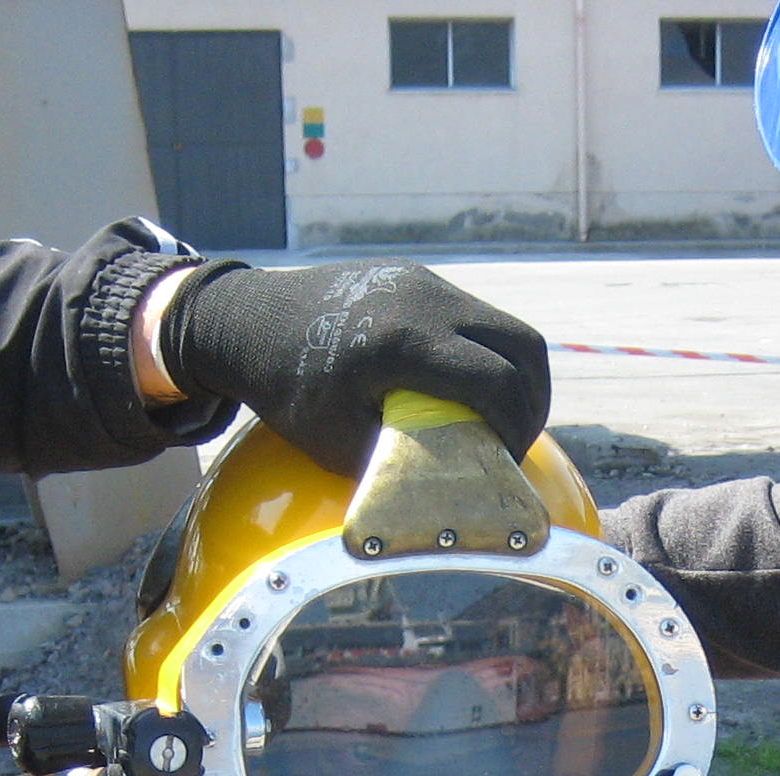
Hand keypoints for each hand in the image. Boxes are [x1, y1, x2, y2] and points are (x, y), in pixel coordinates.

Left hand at [161, 259, 550, 475]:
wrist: (246, 318)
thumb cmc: (284, 386)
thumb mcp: (337, 441)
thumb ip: (400, 464)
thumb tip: (452, 492)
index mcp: (405, 343)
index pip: (499, 381)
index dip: (519, 427)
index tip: (509, 459)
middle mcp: (425, 301)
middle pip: (523, 346)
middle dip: (534, 400)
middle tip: (517, 440)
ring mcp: (425, 282)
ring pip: (506, 327)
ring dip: (516, 374)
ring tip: (498, 417)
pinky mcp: (419, 278)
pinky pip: (475, 317)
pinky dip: (486, 354)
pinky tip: (463, 388)